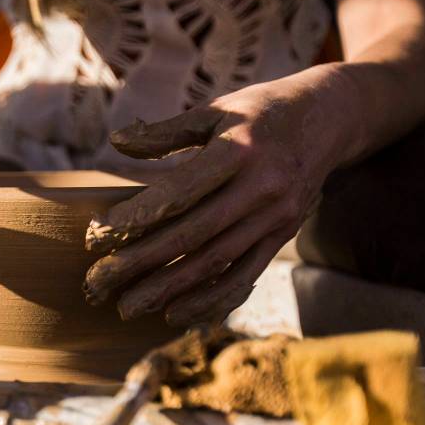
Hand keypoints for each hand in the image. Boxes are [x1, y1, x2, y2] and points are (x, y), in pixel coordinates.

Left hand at [83, 71, 348, 326]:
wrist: (330, 118)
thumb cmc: (260, 110)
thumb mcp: (216, 109)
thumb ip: (165, 132)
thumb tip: (116, 144)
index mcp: (239, 149)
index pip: (179, 193)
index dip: (135, 218)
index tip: (94, 236)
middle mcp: (262, 187)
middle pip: (191, 236)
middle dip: (139, 264)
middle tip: (96, 285)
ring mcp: (276, 216)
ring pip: (215, 263)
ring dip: (168, 291)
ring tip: (126, 308)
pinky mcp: (283, 236)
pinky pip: (245, 275)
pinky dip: (211, 300)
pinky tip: (177, 315)